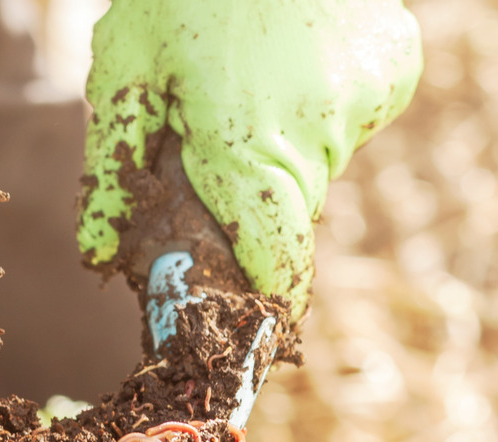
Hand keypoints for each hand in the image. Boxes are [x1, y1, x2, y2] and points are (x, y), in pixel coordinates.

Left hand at [78, 0, 422, 319]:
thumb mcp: (125, 71)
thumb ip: (114, 171)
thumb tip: (101, 256)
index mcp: (249, 142)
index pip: (274, 257)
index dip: (270, 298)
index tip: (263, 327)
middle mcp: (322, 131)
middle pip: (290, 210)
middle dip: (254, 198)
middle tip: (214, 143)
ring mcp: (369, 99)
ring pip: (322, 162)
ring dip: (285, 144)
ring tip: (250, 78)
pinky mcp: (397, 69)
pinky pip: (352, 118)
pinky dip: (321, 105)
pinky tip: (292, 58)